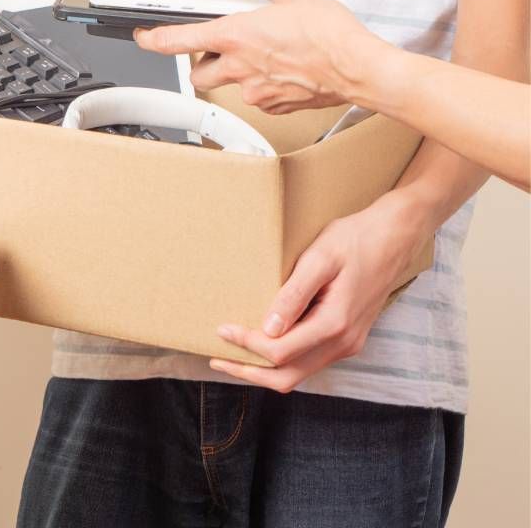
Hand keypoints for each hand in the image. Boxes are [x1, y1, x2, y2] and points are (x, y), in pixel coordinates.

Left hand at [135, 0, 386, 113]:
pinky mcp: (274, 105)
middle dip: (201, 61)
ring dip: (233, 74)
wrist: (360, 69)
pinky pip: (257, 97)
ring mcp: (255, 91)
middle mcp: (239, 67)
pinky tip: (282, 72)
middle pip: (198, 72)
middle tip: (217, 48)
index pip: (177, 40)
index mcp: (236, 36)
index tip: (144, 37)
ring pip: (228, 86)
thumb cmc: (332, 37)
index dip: (153, 40)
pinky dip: (262, 85)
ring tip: (259, 58)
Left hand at [207, 192, 428, 391]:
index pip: (280, 352)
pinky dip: (283, 361)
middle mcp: (344, 343)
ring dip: (265, 369)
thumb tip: (269, 328)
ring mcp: (348, 344)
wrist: (395, 236)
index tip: (221, 329)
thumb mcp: (319, 259)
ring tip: (233, 356)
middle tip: (216, 359)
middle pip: (288, 376)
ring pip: (299, 373)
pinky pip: (310, 361)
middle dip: (249, 371)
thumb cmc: (355, 240)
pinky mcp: (348, 339)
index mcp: (335, 324)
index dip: (246, 345)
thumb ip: (294, 295)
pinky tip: (264, 344)